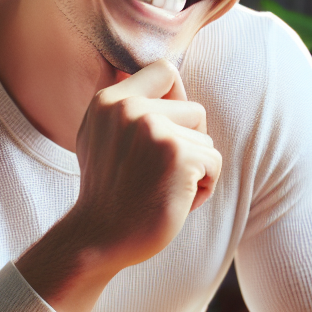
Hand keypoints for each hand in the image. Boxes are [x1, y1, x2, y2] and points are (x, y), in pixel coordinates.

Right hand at [72, 59, 221, 268]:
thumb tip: (162, 75)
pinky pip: (214, 163)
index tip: (167, 129)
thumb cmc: (107, 192)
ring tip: (165, 189)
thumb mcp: (98, 136)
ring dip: (195, 168)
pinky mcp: (179, 156)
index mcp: (110, 100)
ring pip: (206, 139)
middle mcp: (130, 109)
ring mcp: (155, 131)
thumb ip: (122, 108)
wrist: (96, 240)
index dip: (178, 99)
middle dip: (189, 143)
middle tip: (161, 173)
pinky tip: (177, 201)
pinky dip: (204, 186)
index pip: (165, 70)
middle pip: (195, 110)